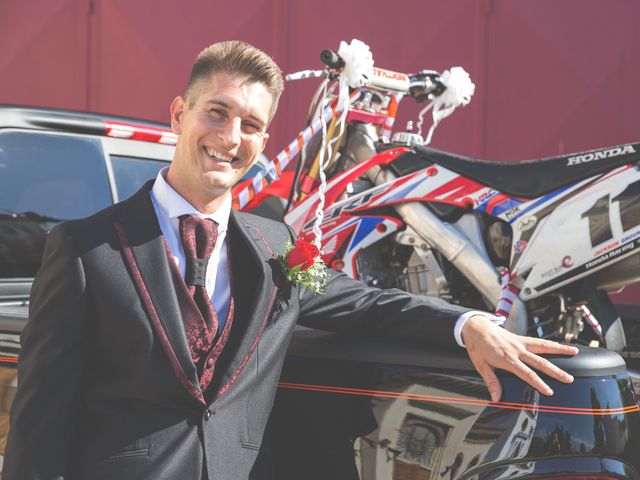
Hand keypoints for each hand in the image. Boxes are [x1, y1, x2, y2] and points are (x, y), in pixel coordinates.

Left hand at [461, 315, 577, 401]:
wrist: (475, 326)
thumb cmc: (477, 346)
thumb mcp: (480, 365)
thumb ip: (491, 381)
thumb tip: (496, 397)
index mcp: (507, 359)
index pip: (526, 373)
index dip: (538, 383)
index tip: (550, 391)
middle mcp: (517, 350)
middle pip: (540, 361)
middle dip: (555, 371)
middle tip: (569, 378)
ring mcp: (520, 343)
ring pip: (543, 346)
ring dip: (559, 349)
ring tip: (574, 352)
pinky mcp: (521, 338)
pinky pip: (538, 341)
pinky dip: (550, 343)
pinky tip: (560, 345)